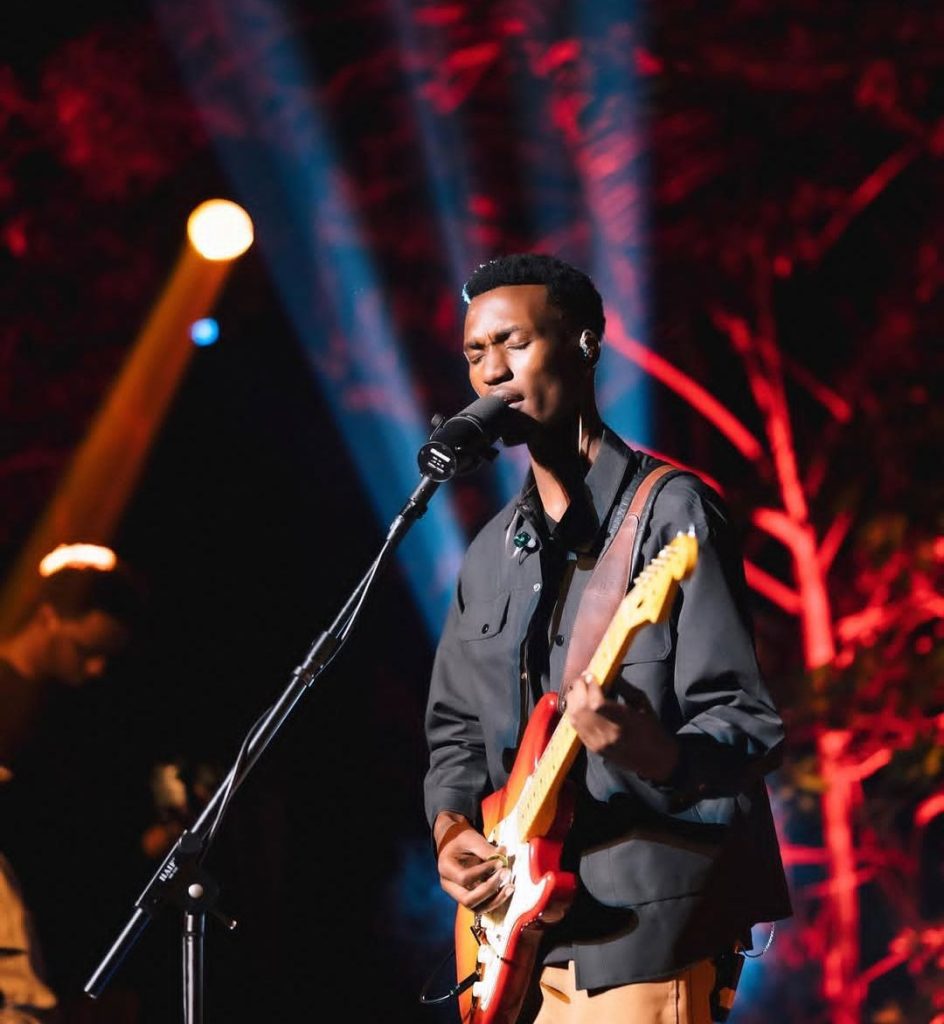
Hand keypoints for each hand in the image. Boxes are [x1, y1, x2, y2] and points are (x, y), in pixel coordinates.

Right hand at [432, 813, 514, 913]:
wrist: (455, 842)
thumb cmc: (461, 839)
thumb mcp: (471, 838)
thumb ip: (485, 848)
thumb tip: (503, 855)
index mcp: (445, 869)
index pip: (464, 878)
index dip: (484, 871)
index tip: (500, 861)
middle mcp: (449, 886)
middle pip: (468, 899)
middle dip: (490, 889)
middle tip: (506, 873)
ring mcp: (458, 894)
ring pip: (476, 908)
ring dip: (496, 900)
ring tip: (510, 886)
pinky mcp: (469, 896)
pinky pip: (483, 906)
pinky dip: (496, 900)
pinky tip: (507, 889)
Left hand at [560, 671, 678, 781]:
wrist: (653, 760)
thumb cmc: (651, 728)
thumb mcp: (642, 703)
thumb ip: (623, 686)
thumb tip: (606, 671)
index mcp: (625, 722)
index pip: (597, 703)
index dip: (591, 686)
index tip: (591, 674)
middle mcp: (608, 734)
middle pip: (581, 708)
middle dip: (579, 688)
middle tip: (583, 678)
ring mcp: (597, 743)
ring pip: (574, 717)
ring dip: (573, 699)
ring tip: (579, 688)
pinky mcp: (592, 748)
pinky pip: (575, 726)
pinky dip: (573, 711)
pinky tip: (578, 702)